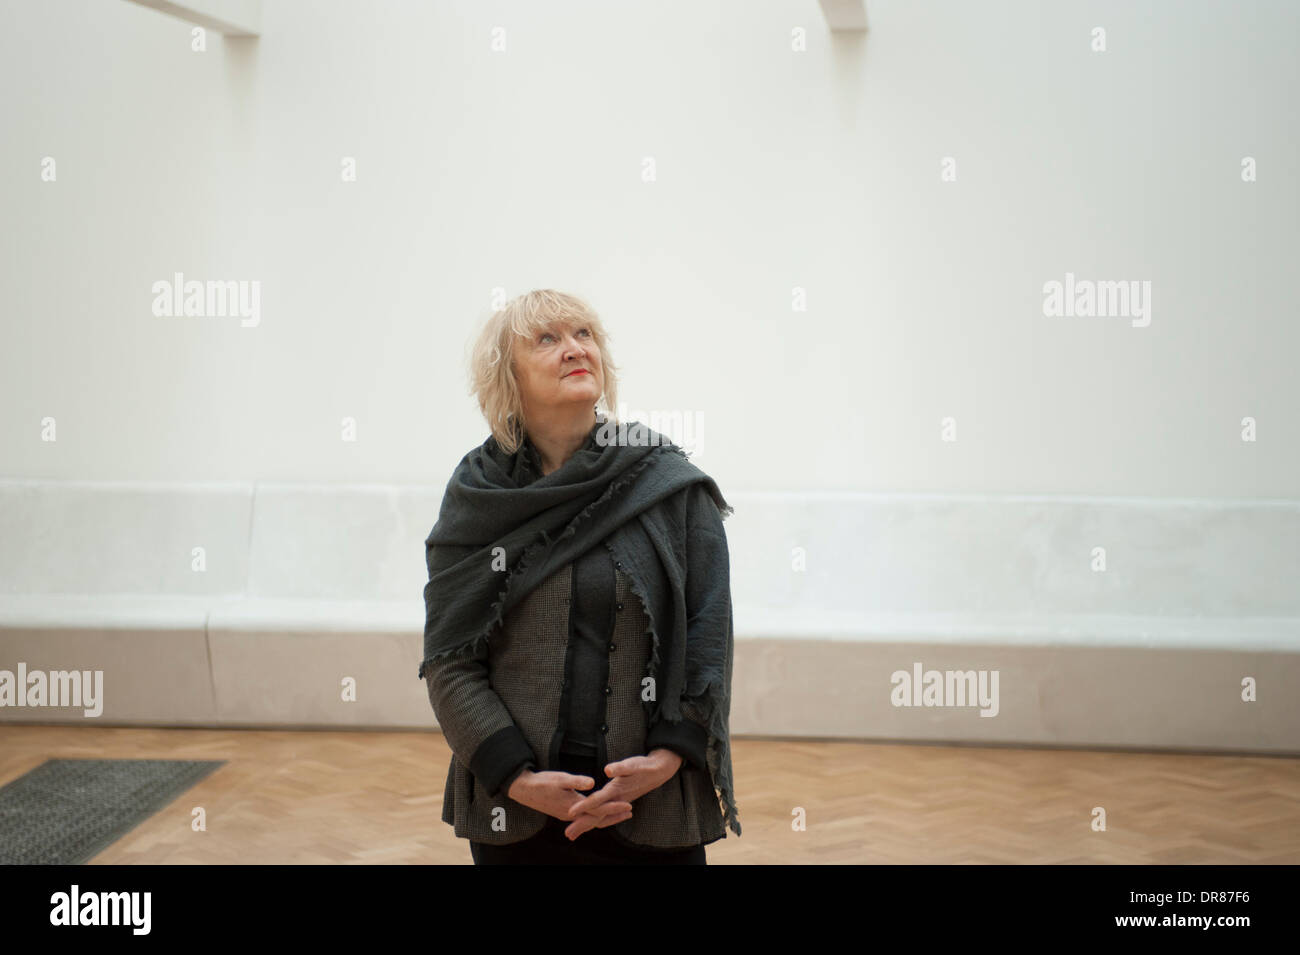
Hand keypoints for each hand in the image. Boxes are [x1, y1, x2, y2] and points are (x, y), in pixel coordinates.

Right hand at [507, 769, 634, 835]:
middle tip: (630, 812)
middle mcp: (572, 815)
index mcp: (574, 806)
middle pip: (598, 819)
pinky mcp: (565, 813)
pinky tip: (600, 813)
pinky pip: (585, 818)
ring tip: (620, 814)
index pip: (599, 809)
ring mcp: (568, 815)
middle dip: (614, 816)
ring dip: (606, 818)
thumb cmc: (543, 782)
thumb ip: (577, 781)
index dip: (614, 807)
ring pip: (591, 820)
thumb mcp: (561, 778)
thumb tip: (593, 782)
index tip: (628, 804)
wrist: (525, 790)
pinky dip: (596, 817)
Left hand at [561, 748, 682, 840]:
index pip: (596, 801)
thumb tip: (608, 769)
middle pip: (597, 816)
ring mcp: (618, 803)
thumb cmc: (642, 767)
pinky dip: (595, 820)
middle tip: (568, 834)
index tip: (570, 813)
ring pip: (600, 818)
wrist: (657, 772)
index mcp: (616, 791)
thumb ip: (620, 768)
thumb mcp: (632, 764)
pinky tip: (588, 822)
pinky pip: (604, 815)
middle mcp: (616, 800)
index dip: (583, 806)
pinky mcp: (619, 803)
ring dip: (587, 825)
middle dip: (582, 824)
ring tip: (574, 833)